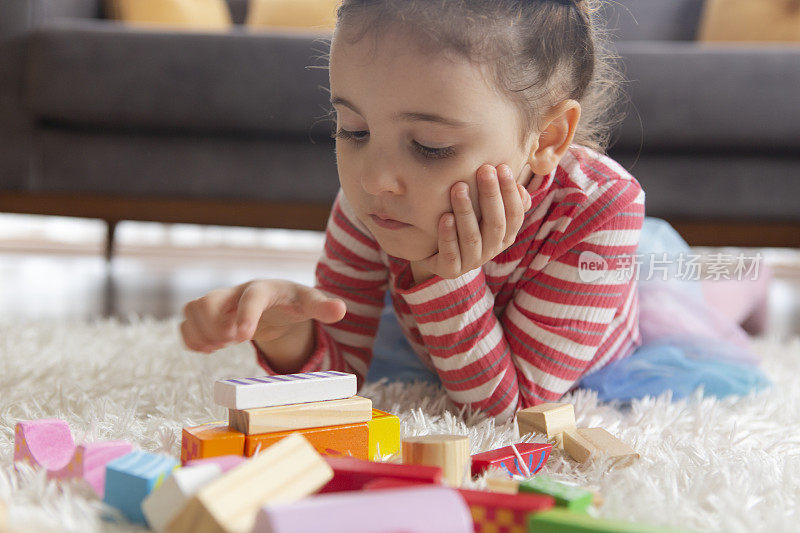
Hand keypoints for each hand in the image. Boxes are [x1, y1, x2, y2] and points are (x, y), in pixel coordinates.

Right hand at [180, 279, 345, 352]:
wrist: (274, 302)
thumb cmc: (292, 302)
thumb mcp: (309, 304)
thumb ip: (322, 306)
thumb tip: (341, 310)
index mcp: (263, 288)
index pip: (250, 296)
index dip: (245, 315)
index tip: (243, 338)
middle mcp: (235, 291)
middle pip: (208, 303)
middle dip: (218, 328)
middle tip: (234, 339)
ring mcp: (216, 301)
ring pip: (191, 311)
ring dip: (203, 334)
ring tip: (224, 342)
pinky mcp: (204, 312)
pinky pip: (184, 324)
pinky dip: (193, 340)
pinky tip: (213, 346)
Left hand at [411, 163, 531, 280]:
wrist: (431, 249)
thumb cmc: (461, 222)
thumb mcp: (482, 210)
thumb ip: (502, 200)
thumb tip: (522, 189)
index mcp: (504, 236)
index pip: (515, 215)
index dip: (510, 192)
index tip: (502, 167)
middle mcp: (491, 250)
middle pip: (495, 224)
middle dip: (491, 195)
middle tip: (484, 170)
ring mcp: (471, 262)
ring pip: (472, 238)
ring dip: (466, 212)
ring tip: (459, 188)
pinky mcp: (450, 270)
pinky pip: (451, 255)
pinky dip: (448, 236)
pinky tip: (445, 217)